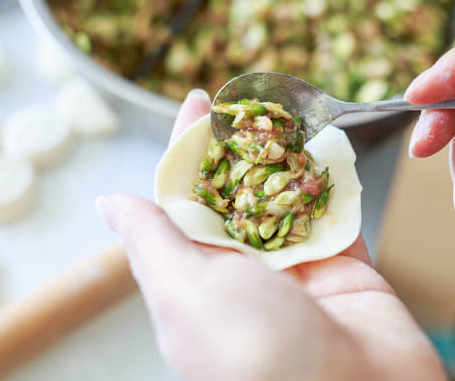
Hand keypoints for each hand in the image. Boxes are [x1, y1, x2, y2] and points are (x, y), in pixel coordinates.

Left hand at [96, 90, 444, 380]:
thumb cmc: (252, 353)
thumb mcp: (184, 291)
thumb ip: (151, 241)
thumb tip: (110, 203)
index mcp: (195, 277)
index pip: (185, 198)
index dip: (190, 147)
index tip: (199, 102)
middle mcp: (243, 274)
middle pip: (240, 193)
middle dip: (243, 146)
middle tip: (252, 101)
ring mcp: (296, 272)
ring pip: (289, 200)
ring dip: (291, 159)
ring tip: (291, 113)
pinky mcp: (344, 271)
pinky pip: (338, 217)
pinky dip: (335, 184)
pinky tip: (331, 147)